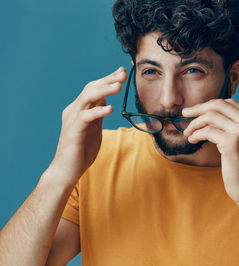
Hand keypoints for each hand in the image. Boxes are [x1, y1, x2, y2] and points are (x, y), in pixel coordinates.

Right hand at [49, 67, 126, 185]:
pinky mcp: (74, 131)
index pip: (93, 89)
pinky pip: (86, 117)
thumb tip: (106, 101)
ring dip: (104, 90)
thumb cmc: (81, 150)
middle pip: (91, 89)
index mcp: (79, 109)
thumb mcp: (94, 128)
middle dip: (108, 80)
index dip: (107, 79)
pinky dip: (98, 111)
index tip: (122, 72)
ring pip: (87, 98)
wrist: (66, 171)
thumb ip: (98, 115)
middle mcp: (74, 110)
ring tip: (119, 85)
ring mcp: (72, 119)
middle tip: (123, 74)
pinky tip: (110, 108)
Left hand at [182, 98, 238, 203]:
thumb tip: (209, 115)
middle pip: (218, 105)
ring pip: (210, 116)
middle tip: (185, 114)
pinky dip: (196, 134)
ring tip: (188, 133)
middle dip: (198, 108)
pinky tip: (192, 140)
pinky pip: (207, 131)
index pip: (229, 103)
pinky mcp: (231, 142)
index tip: (196, 111)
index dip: (209, 105)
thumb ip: (234, 127)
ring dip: (194, 123)